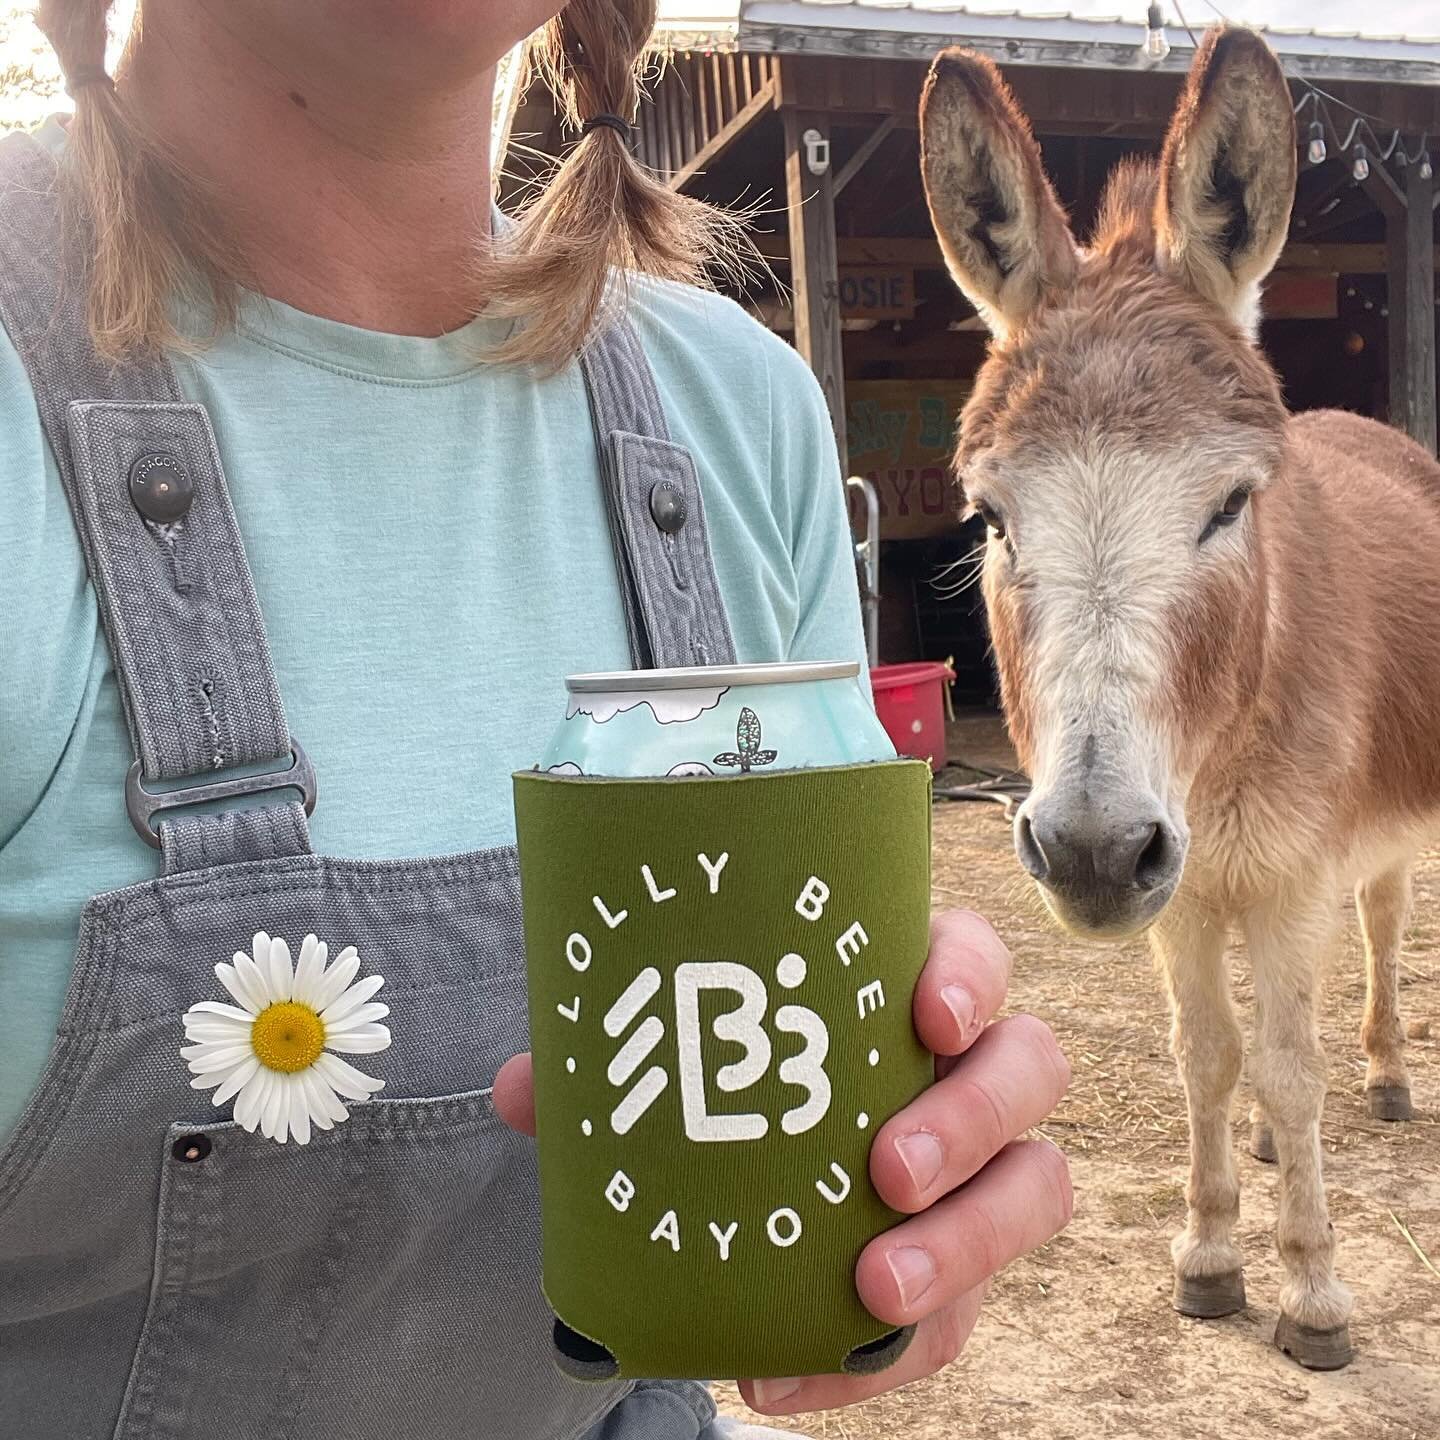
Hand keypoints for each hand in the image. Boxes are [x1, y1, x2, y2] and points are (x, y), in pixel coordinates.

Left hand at [492, 909, 1071, 1417]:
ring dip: (969, 1241)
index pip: (973, 956)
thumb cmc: (723, 1085)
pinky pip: (956, 1321)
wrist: (743, 1189)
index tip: (928, 1017)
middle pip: (1031, 1069)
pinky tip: (780, 1381)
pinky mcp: (957, 1271)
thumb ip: (602, 1069)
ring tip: (876, 1287)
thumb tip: (522, 1088)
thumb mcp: (668, 1065)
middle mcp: (965, 1073)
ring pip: (1036, 1188)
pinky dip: (877, 1360)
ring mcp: (977, 1172)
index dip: (970, 977)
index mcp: (901, 993)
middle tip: (887, 1168)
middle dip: (972, 1118)